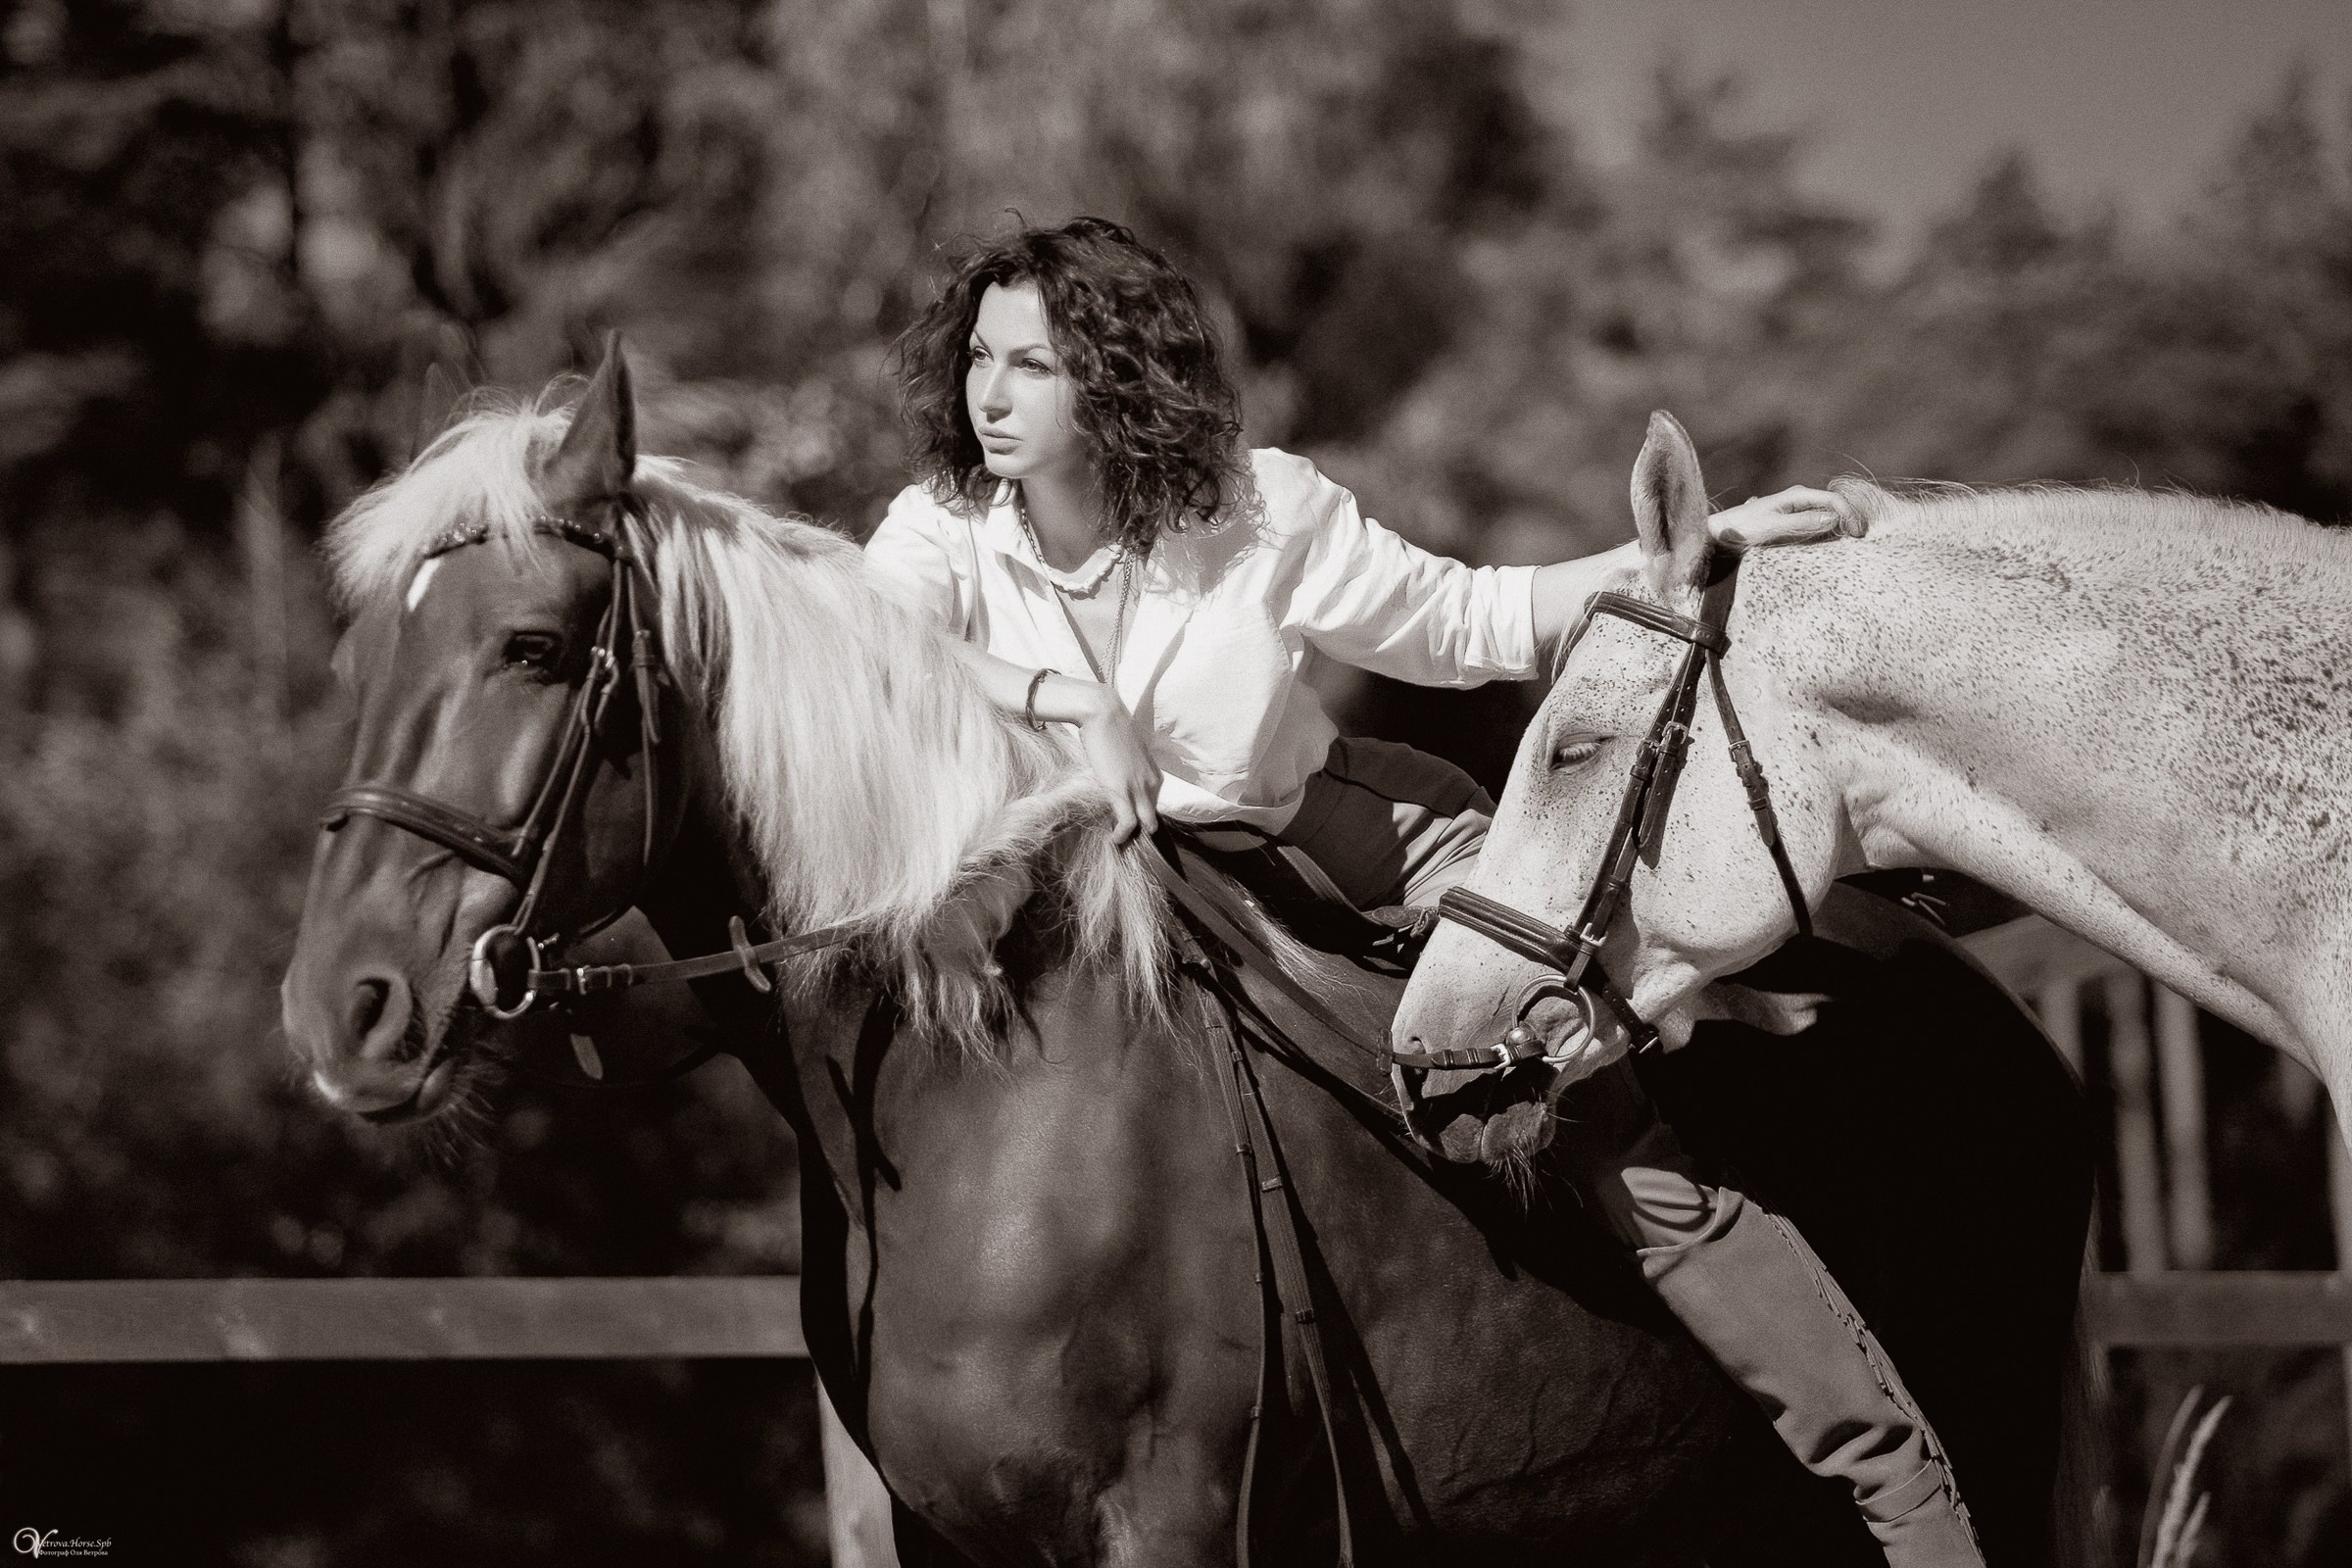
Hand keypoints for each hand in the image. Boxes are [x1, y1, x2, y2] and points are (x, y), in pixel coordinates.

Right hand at [1077, 688, 1161, 844]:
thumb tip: (1117, 774)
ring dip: (1133, 836)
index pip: (1154, 804)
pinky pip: (1128, 823)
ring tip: (1119, 842)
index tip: (1129, 824)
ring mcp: (1138, 787)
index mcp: (1153, 773)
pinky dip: (1122, 835)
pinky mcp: (1122, 791)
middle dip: (1143, 832)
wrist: (1102, 712)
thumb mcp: (1126, 750)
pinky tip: (1113, 840)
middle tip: (1126, 839)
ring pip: (1145, 823)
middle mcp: (1151, 782)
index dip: (1142, 816)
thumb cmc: (1110, 725)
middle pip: (1154, 817)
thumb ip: (1128, 766)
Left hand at [1707, 485, 1863, 549]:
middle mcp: (1799, 499)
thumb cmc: (1743, 529)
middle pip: (1834, 506)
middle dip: (1850, 519)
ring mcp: (1796, 510)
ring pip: (1827, 514)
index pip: (1834, 500)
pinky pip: (1817, 524)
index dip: (1850, 515)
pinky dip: (1829, 531)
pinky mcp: (1792, 522)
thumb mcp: (1774, 527)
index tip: (1858, 534)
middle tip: (1862, 539)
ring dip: (1841, 526)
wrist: (1719, 533)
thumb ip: (1803, 522)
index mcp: (1797, 495)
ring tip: (1853, 542)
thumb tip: (1834, 517)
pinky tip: (1835, 541)